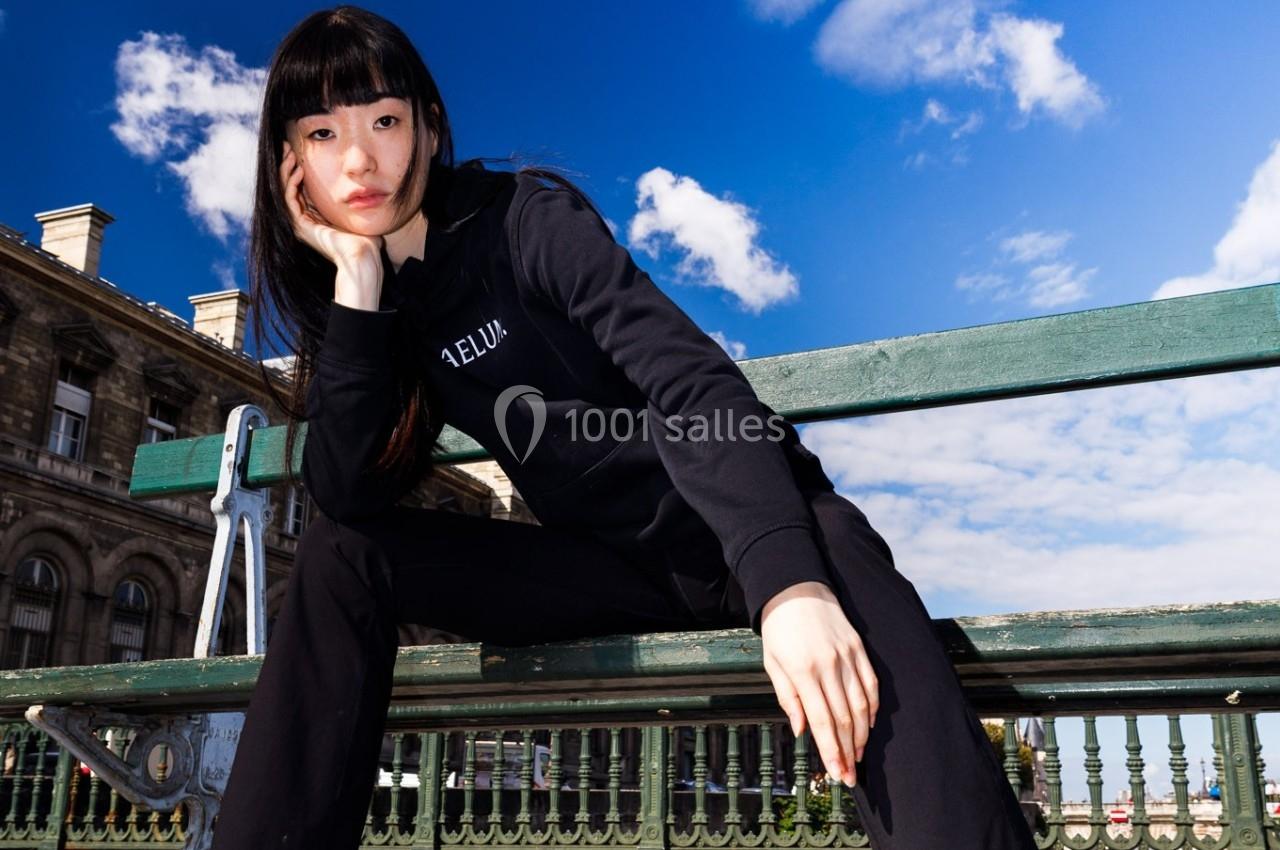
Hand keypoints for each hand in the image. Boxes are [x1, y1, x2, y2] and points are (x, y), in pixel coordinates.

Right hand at [280, 141, 382, 266]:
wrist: (363, 255)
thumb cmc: (365, 238)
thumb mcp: (355, 210)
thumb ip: (350, 197)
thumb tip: (356, 182)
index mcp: (315, 216)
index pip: (300, 188)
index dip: (296, 168)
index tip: (297, 150)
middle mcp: (304, 220)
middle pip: (288, 187)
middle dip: (287, 165)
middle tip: (287, 146)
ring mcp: (301, 224)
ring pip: (285, 191)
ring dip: (285, 171)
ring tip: (289, 153)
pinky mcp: (301, 227)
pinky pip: (289, 201)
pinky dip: (291, 185)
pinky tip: (298, 171)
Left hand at [759, 581, 878, 787]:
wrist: (795, 588)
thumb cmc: (779, 629)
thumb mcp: (773, 663)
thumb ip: (789, 697)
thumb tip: (803, 731)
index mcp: (803, 671)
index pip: (821, 721)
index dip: (831, 751)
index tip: (837, 774)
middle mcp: (829, 665)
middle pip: (844, 718)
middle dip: (847, 752)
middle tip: (849, 776)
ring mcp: (847, 656)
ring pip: (861, 705)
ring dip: (861, 735)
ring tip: (858, 756)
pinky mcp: (859, 648)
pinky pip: (871, 684)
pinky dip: (872, 708)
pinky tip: (868, 725)